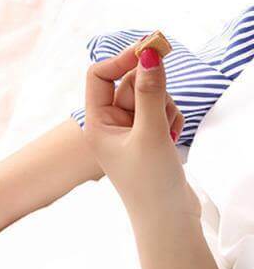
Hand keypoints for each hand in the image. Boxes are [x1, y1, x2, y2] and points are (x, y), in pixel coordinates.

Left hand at [82, 45, 197, 218]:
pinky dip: (171, 119)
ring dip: (165, 107)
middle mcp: (108, 124)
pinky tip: (173, 139)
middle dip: (152, 93)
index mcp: (95, 123)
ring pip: (149, 95)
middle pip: (130, 83)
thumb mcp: (150, 133)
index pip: (100, 74)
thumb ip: (150, 92)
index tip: (151, 48)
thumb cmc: (151, 183)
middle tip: (160, 116)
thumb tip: (149, 55)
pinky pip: (160, 110)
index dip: (123, 58)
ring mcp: (128, 130)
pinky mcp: (147, 136)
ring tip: (167, 134)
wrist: (168, 220)